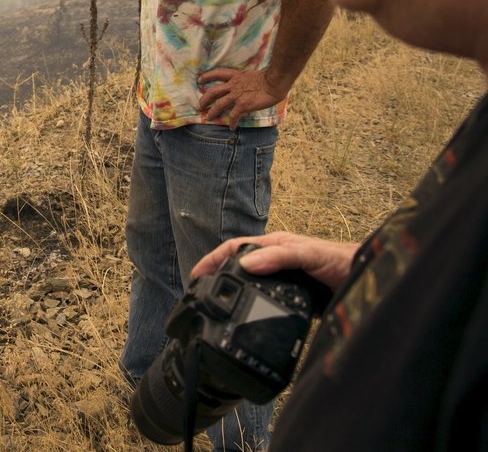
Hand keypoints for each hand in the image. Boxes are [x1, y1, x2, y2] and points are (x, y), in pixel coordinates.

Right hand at [190, 231, 358, 291]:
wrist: (367, 278)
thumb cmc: (341, 259)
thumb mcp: (307, 254)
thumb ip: (279, 256)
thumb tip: (246, 265)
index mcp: (273, 245)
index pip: (235, 249)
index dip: (213, 260)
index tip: (196, 275)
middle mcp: (275, 262)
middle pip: (238, 267)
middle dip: (217, 275)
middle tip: (199, 292)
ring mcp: (282, 280)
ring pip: (250, 284)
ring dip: (233, 291)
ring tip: (217, 305)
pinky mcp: (292, 299)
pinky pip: (266, 302)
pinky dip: (252, 307)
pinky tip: (248, 316)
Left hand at [197, 68, 286, 127]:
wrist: (275, 83)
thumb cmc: (269, 78)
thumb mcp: (251, 75)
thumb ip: (244, 81)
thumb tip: (243, 85)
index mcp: (236, 76)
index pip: (217, 73)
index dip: (207, 76)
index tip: (199, 80)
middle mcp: (233, 85)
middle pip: (213, 91)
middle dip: (205, 99)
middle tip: (200, 105)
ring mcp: (237, 96)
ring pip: (219, 104)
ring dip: (212, 112)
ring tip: (208, 118)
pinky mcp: (243, 105)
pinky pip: (234, 116)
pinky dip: (232, 122)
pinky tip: (232, 127)